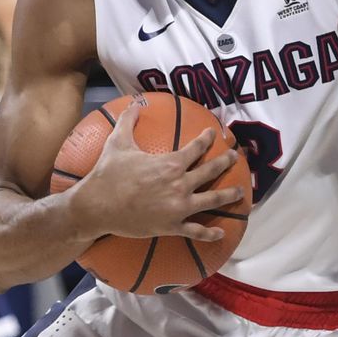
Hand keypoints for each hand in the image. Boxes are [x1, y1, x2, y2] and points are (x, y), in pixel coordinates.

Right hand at [75, 101, 245, 242]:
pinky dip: (210, 233)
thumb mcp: (118, 143)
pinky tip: (221, 233)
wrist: (97, 207)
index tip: (214, 134)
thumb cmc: (108, 174)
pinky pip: (196, 231)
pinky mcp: (172, 226)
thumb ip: (128, 121)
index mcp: (171, 163)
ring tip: (240, 193)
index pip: (197, 148)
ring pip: (211, 200)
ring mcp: (178, 207)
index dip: (207, 139)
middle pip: (211, 171)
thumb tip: (134, 103)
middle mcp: (180, 184)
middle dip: (225, 162)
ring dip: (228, 196)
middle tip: (234, 157)